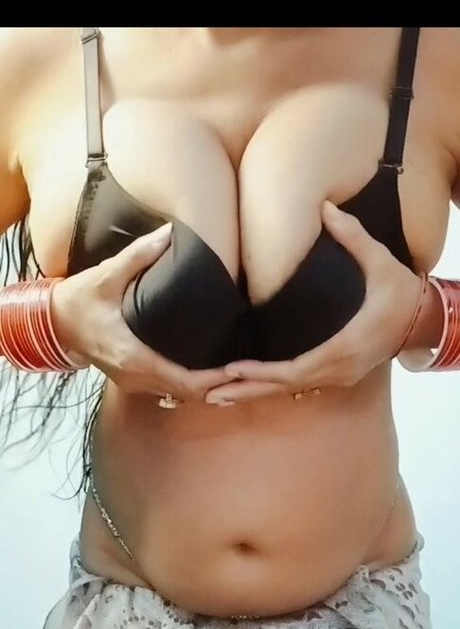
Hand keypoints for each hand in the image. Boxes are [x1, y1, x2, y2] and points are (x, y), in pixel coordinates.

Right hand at [51, 225, 233, 400]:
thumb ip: (138, 256)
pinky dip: (190, 384)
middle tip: (247, 369)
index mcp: (134, 356)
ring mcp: (134, 382)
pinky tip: (208, 370)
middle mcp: (137, 376)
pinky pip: (168, 389)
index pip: (184, 380)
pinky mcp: (132, 380)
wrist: (52, 323)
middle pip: (188, 393)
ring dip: (206, 387)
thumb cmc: (78, 300)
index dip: (214, 379)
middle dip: (219, 385)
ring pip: (179, 394)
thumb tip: (169, 233)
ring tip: (234, 371)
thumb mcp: (106, 276)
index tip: (238, 369)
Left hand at [205, 201, 422, 403]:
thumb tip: (326, 208)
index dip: (262, 372)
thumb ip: (353, 237)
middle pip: (285, 388)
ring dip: (254, 393)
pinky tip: (246, 389)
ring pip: (289, 391)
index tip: (232, 370)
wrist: (424, 321)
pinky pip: (298, 386)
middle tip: (209, 394)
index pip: (296, 369)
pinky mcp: (337, 375)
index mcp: (344, 348)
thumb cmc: (402, 293)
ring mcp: (338, 377)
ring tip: (217, 396)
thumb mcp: (382, 263)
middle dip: (247, 391)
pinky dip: (271, 388)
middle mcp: (338, 370)